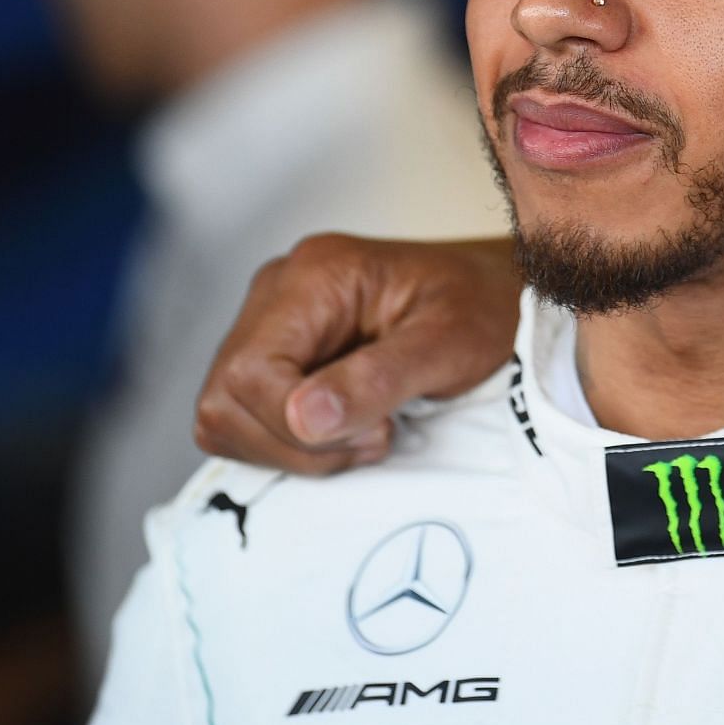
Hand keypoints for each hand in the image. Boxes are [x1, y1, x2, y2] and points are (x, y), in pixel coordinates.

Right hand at [195, 233, 518, 474]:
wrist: (498, 298)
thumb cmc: (485, 309)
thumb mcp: (451, 342)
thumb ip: (379, 378)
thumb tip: (304, 418)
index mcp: (316, 275)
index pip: (250, 372)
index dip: (296, 423)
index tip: (376, 428)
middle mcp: (278, 292)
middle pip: (226, 400)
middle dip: (298, 443)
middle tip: (379, 432)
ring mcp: (270, 324)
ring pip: (225, 417)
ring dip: (295, 449)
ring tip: (370, 428)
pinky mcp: (275, 357)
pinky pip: (244, 421)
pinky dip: (292, 444)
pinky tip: (350, 427)